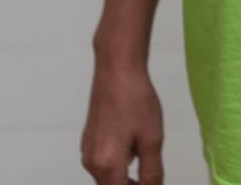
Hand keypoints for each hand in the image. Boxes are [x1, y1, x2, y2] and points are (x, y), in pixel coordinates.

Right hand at [80, 58, 164, 183]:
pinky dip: (119, 163)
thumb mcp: (152, 139)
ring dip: (126, 175)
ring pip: (108, 177)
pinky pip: (104, 163)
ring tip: (144, 153)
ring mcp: (87, 150)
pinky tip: (133, 142)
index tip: (153, 182)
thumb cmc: (134, 98)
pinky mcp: (88, 139)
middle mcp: (91, 162)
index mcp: (106, 165)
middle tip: (152, 174)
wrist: (117, 67)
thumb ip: (152, 173)